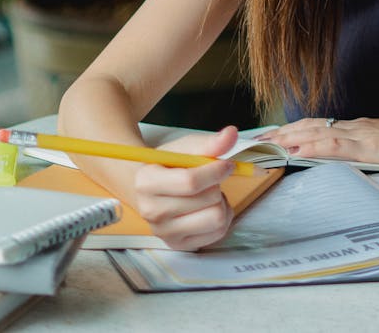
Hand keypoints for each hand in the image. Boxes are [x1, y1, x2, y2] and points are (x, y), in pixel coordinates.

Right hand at [132, 126, 239, 250]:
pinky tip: (209, 208)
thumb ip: (210, 143)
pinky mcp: (179, 245)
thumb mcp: (186, 148)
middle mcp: (151, 211)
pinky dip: (222, 218)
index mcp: (147, 182)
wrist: (153, 189)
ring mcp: (164, 232)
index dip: (216, 170)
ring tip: (210, 194)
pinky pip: (218, 233)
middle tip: (211, 180)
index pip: (190, 181)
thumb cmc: (170, 165)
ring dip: (221, 202)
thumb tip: (231, 134)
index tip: (226, 163)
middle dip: (217, 185)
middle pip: (207, 199)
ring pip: (216, 218)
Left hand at [260, 116, 378, 169]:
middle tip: (253, 140)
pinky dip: (314, 147)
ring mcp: (362, 134)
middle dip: (279, 133)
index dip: (290, 130)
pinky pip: (338, 146)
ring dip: (289, 138)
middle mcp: (355, 127)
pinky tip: (298, 151)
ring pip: (318, 133)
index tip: (267, 136)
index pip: (317, 126)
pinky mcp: (371, 147)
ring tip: (266, 145)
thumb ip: (364, 152)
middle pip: (309, 126)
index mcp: (357, 128)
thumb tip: (343, 160)